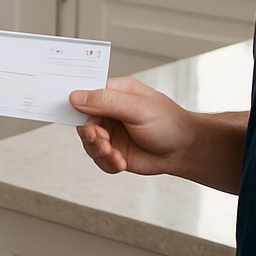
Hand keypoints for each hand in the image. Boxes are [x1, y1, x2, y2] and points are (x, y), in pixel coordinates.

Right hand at [70, 77, 195, 175]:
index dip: (76, 103)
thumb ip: (107, 101)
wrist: (185, 150)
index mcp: (114, 92)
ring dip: (98, 150)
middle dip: (90, 134)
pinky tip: (120, 162)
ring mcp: (111, 132)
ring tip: (113, 153)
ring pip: (89, 142)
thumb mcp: (138, 107)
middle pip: (84, 121)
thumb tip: (77, 96)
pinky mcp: (114, 151)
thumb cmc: (169, 122)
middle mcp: (110, 112)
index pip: (86, 93)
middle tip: (100, 139)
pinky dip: (107, 163)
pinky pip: (99, 159)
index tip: (70, 112)